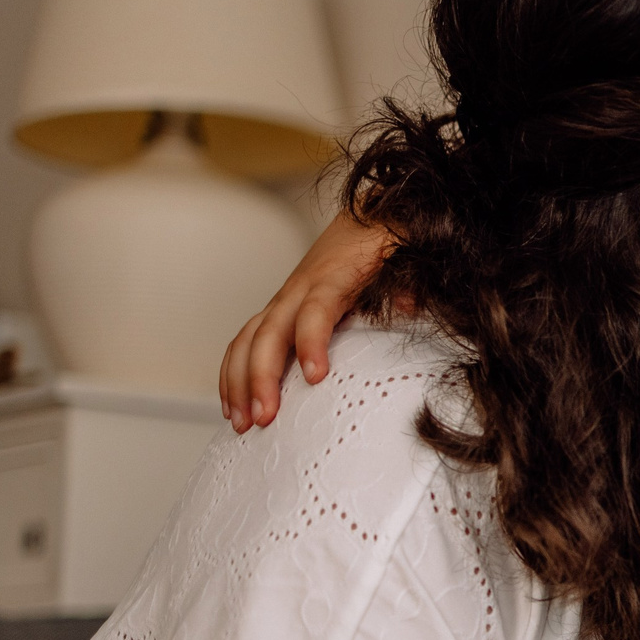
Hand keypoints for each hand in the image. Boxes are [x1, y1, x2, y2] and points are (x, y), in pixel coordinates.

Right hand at [219, 210, 396, 431]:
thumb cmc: (387, 240)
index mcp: (331, 278)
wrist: (369, 215)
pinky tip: (231, 404)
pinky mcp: (278, 310)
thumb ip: (408, 281)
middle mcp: (298, 290)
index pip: (316, 310)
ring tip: (240, 423)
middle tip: (264, 418)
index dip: (312, 342)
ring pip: (248, 340)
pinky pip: (245, 341)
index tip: (316, 377)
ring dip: (239, 382)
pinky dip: (233, 373)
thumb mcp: (405, 256)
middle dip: (261, 377)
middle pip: (270, 332)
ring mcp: (284, 301)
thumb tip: (408, 305)